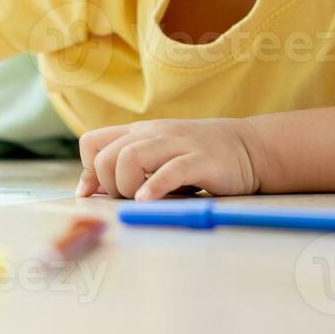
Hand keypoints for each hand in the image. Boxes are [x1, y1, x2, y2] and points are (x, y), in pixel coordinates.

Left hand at [75, 118, 266, 200]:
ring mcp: (176, 144)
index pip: (92, 142)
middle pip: (107, 157)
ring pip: (130, 159)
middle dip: (109, 186)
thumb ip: (126, 166)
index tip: (97, 193)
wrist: (246, 146)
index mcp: (138, 133)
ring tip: (142, 200)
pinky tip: (148, 201)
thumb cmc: (195, 156)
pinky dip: (154, 188)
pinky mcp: (199, 160)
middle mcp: (152, 134)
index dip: (89, 171)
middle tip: (129, 198)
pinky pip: (169, 171)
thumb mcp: (157, 155)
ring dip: (127, 188)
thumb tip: (89, 189)